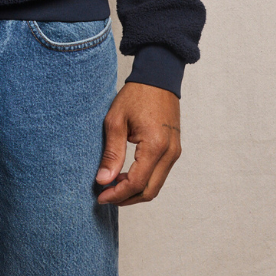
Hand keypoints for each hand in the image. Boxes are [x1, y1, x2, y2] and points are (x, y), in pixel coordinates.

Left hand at [95, 81, 180, 204]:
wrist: (158, 77)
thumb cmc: (136, 95)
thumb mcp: (116, 120)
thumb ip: (111, 153)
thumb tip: (103, 180)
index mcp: (155, 145)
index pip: (137, 183)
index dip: (118, 194)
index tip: (101, 196)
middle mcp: (169, 153)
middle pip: (149, 191)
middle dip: (127, 198)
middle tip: (106, 195)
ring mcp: (175, 152)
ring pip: (156, 185)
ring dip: (135, 190)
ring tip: (113, 185)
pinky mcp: (174, 149)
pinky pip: (160, 174)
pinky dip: (144, 180)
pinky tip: (126, 174)